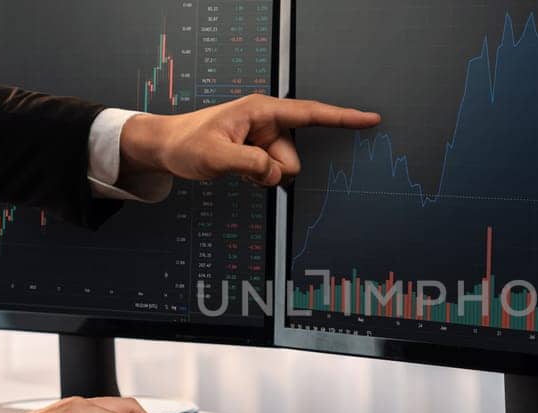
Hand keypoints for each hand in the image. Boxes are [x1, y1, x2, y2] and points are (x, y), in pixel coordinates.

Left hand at [120, 94, 380, 185]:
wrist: (167, 147)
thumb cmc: (186, 143)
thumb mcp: (213, 156)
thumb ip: (249, 164)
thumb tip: (277, 173)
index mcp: (261, 110)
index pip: (311, 113)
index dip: (343, 118)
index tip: (370, 119)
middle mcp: (267, 122)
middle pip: (292, 157)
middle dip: (273, 170)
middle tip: (240, 166)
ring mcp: (264, 138)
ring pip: (284, 169)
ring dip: (263, 176)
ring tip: (234, 167)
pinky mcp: (259, 152)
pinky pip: (273, 174)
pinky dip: (258, 177)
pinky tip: (236, 170)